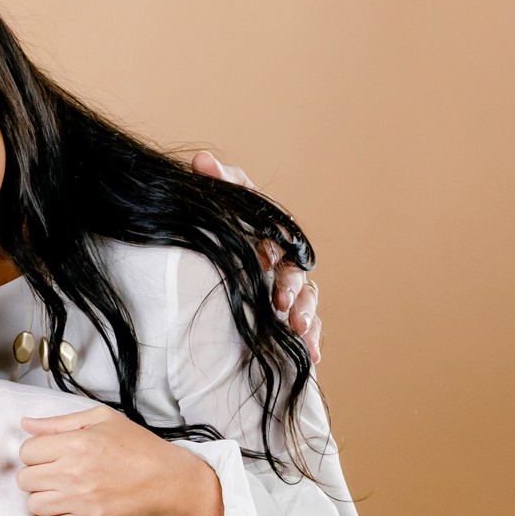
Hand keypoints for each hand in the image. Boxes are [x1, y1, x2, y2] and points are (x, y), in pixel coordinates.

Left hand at [18, 406, 224, 515]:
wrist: (167, 480)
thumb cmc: (137, 447)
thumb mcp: (101, 420)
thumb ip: (59, 422)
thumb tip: (26, 424)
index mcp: (75, 443)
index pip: (26, 451)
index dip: (35, 452)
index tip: (50, 454)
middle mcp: (73, 473)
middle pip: (24, 480)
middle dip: (36, 475)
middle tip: (55, 472)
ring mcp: (80, 500)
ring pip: (34, 505)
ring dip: (45, 497)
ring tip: (64, 490)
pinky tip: (76, 504)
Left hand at [191, 151, 321, 365]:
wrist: (201, 279)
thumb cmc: (216, 238)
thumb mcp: (216, 210)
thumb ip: (216, 184)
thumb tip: (201, 160)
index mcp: (270, 239)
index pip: (279, 242)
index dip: (272, 253)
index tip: (262, 265)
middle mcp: (283, 266)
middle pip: (297, 275)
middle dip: (292, 289)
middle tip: (281, 303)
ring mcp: (288, 294)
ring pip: (308, 302)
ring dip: (306, 315)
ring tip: (298, 330)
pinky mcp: (290, 320)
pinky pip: (308, 329)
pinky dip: (311, 340)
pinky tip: (313, 355)